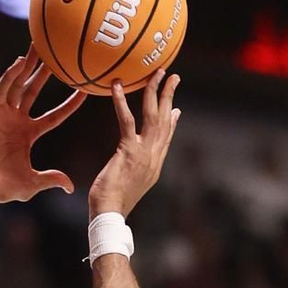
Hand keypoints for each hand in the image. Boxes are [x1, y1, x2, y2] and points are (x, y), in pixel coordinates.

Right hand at [0, 56, 85, 203]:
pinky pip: (2, 90)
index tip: (83, 90)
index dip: (69, 104)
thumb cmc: (1, 187)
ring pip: (18, 85)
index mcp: (29, 134)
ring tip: (38, 48)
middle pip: (34, 91)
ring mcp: (4, 115)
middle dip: (44, 73)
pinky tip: (19, 63)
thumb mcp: (31, 183)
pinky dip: (10, 76)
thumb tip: (70, 186)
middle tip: (58, 54)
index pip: (54, 115)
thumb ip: (50, 179)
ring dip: (27, 67)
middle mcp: (17, 120)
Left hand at [88, 75, 180, 219]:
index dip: (171, 120)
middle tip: (173, 76)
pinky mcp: (129, 150)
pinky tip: (117, 86)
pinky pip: (126, 120)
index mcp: (154, 164)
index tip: (176, 106)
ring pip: (154, 115)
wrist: (110, 215)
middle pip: (166, 119)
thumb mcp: (131, 183)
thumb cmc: (113, 204)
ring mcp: (144, 152)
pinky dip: (121, 102)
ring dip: (156, 91)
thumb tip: (138, 160)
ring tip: (158, 72)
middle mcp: (154, 156)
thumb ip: (137, 167)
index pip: (166, 137)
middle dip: (170, 95)